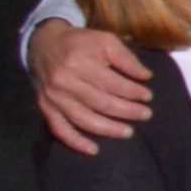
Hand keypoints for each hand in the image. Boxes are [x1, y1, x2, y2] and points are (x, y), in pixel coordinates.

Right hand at [32, 19, 153, 150]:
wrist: (43, 43)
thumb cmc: (80, 43)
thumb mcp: (104, 41)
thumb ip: (126, 58)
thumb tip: (146, 76)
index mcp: (79, 62)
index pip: (111, 83)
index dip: (132, 92)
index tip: (148, 96)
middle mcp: (63, 81)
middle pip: (99, 102)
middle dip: (126, 111)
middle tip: (145, 115)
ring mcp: (53, 97)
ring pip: (82, 118)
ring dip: (107, 128)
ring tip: (128, 132)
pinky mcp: (45, 107)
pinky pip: (59, 129)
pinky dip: (75, 142)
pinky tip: (93, 150)